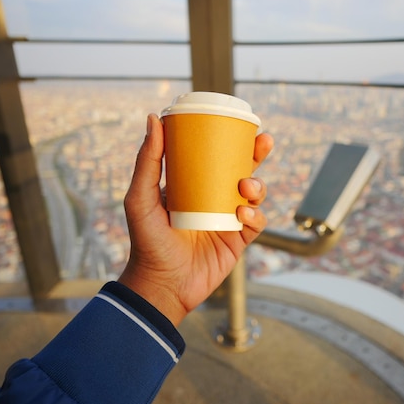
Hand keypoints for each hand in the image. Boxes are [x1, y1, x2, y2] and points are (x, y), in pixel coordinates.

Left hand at [118, 113, 272, 325]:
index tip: (239, 123)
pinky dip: (255, 215)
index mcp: (193, 186)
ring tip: (245, 186)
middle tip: (263, 141)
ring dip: (257, 185)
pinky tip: (242, 214)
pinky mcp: (238, 240)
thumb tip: (153, 118)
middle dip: (257, 154)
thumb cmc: (146, 242)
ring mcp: (227, 219)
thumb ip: (147, 161)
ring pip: (254, 194)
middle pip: (242, 170)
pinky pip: (256, 222)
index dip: (231, 140)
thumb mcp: (140, 198)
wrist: (161, 285)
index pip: (215, 157)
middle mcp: (213, 199)